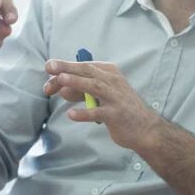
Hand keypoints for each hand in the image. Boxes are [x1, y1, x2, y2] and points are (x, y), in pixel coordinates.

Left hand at [43, 60, 162, 150]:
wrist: (145, 128)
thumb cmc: (120, 109)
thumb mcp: (101, 96)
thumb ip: (81, 91)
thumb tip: (60, 88)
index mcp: (109, 73)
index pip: (85, 67)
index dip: (66, 66)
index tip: (48, 68)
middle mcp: (113, 82)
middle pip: (88, 72)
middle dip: (68, 68)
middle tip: (50, 65)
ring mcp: (115, 98)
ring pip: (95, 87)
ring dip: (77, 83)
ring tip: (61, 80)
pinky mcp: (116, 115)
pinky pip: (99, 113)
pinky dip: (85, 113)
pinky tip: (71, 115)